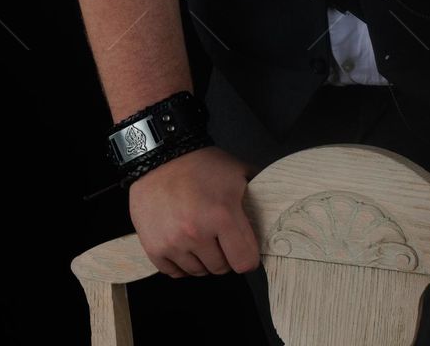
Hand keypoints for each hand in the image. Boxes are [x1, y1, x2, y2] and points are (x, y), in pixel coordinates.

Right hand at [128, 144, 262, 277]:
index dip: (248, 256)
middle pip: (221, 269)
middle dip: (224, 255)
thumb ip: (258, 194)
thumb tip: (276, 211)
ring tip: (200, 237)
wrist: (160, 157)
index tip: (244, 248)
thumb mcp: (237, 171)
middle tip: (220, 237)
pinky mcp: (153, 248)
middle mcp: (197, 233)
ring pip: (198, 272)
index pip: (245, 261)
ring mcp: (173, 243)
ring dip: (202, 259)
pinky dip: (181, 263)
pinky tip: (183, 245)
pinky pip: (174, 272)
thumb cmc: (202, 164)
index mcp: (223, 215)